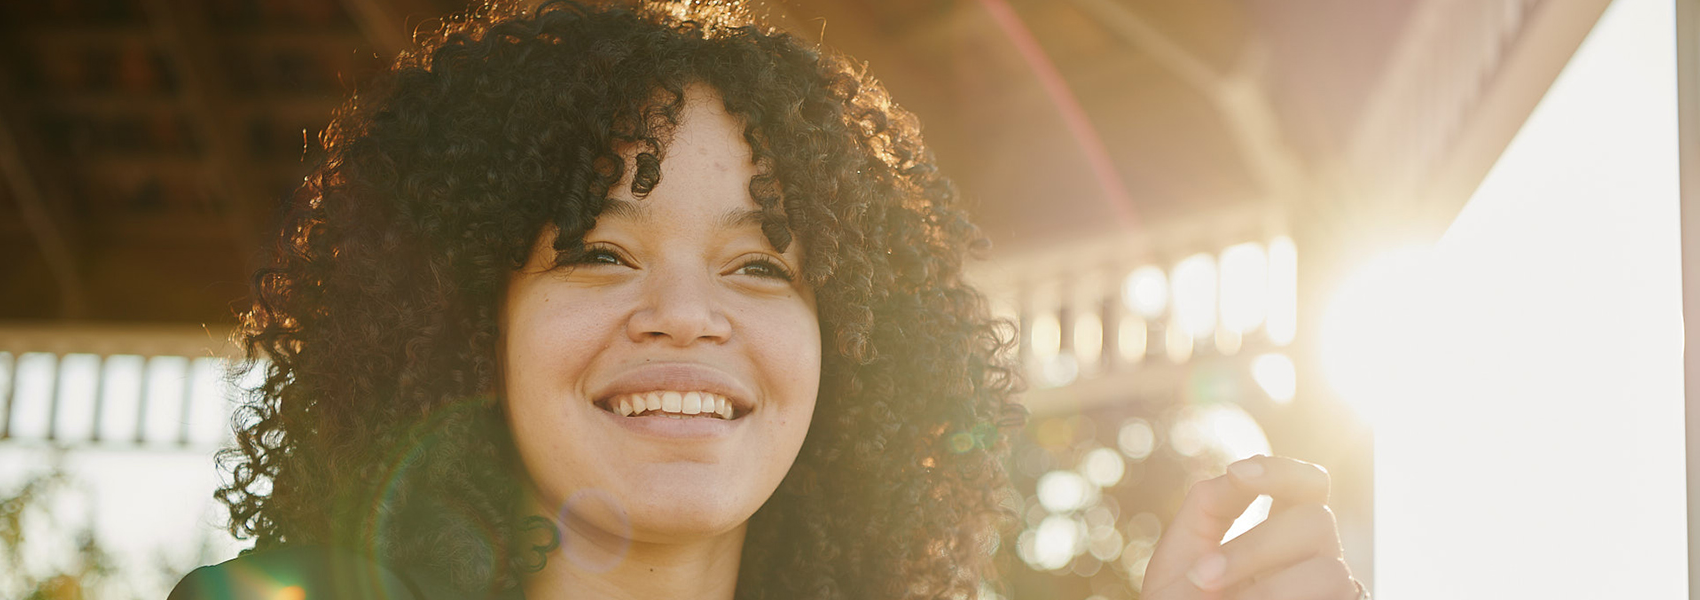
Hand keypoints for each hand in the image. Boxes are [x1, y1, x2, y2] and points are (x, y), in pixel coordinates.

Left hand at [1140, 456, 1363, 599]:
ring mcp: (1332, 594)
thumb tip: (1238, 472)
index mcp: (1279, 533)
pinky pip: (1334, 599)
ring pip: (1331, 571)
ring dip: (1270, 586)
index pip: (1308, 485)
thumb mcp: (1180, 558)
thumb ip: (1207, 509)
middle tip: (1203, 578)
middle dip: (1255, 546)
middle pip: (1318, 520)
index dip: (1285, 469)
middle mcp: (1315, 559)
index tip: (1240, 473)